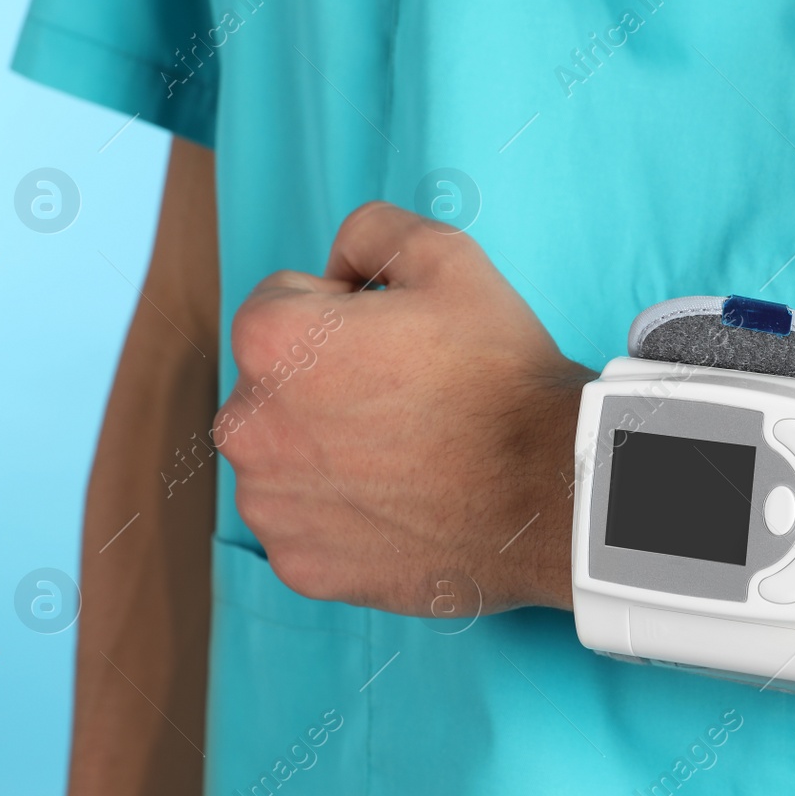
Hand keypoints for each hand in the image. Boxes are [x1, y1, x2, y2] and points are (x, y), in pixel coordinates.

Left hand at [214, 202, 589, 617]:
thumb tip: (339, 262)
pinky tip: (402, 501)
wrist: (548, 493)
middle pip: (280, 384)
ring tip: (410, 452)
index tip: (400, 341)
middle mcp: (246, 425)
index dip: (348, 312)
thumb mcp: (450, 256)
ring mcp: (269, 505)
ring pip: (288, 456)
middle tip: (411, 398)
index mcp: (269, 339)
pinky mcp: (299, 565)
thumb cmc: (502, 377)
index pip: (285, 302)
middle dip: (329, 382)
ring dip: (330, 448)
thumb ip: (372, 230)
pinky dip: (344, 514)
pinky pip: (308, 523)